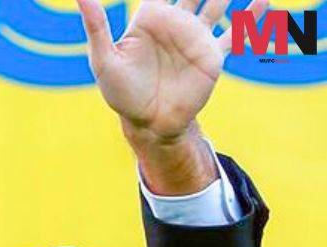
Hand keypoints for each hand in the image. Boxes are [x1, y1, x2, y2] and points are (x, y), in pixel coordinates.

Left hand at [76, 0, 267, 142]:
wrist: (147, 122)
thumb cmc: (120, 91)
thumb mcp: (103, 57)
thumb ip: (96, 24)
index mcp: (150, 17)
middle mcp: (175, 22)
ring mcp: (195, 37)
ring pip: (217, 3)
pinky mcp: (211, 56)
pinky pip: (235, 33)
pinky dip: (250, 17)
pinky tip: (262, 1)